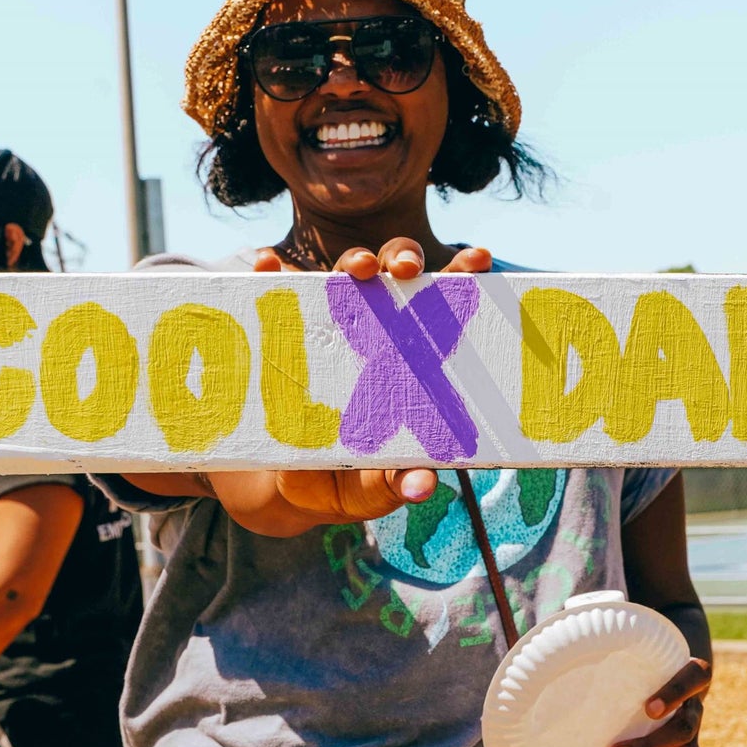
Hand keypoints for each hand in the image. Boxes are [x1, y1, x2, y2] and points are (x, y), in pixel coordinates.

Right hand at [217, 238, 490, 535]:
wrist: (287, 484)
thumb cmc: (346, 480)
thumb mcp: (369, 487)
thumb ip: (394, 483)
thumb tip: (424, 486)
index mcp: (411, 359)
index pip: (443, 307)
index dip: (462, 276)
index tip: (479, 259)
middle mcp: (376, 329)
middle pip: (397, 276)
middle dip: (405, 260)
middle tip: (406, 270)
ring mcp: (329, 325)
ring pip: (345, 275)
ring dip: (353, 263)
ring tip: (358, 270)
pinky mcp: (283, 329)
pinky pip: (274, 293)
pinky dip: (270, 274)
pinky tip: (267, 265)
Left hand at [611, 658, 709, 746]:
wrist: (666, 685)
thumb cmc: (643, 668)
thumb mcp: (636, 658)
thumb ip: (613, 650)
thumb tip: (562, 640)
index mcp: (686, 672)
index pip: (696, 675)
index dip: (676, 692)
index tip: (648, 709)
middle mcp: (693, 699)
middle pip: (687, 720)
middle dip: (655, 736)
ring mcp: (693, 723)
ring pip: (686, 740)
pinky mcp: (689, 746)